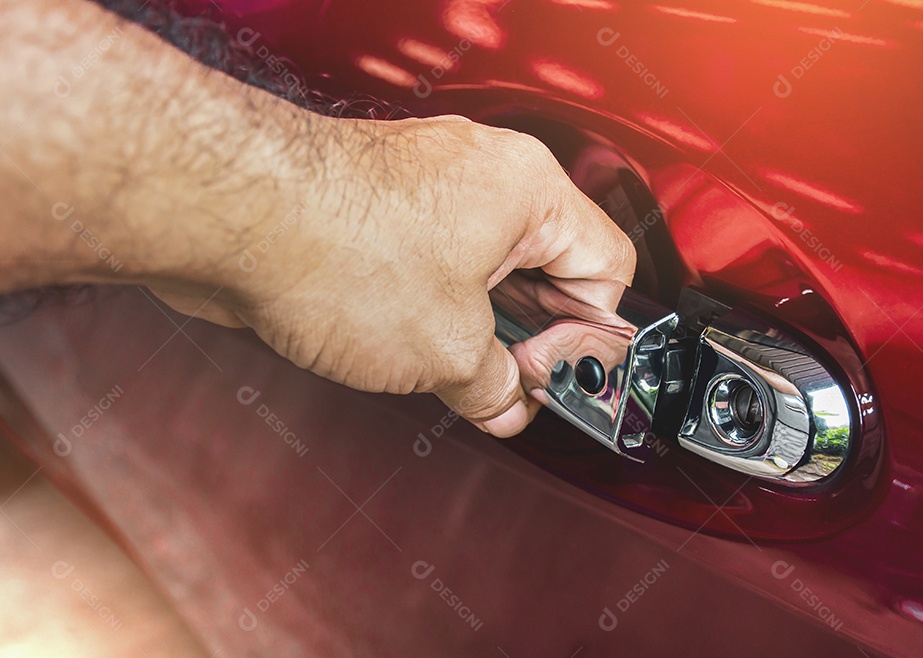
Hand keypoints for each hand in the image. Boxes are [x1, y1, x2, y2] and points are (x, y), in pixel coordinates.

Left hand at [157, 115, 635, 436]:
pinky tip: (399, 345)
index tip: (546, 379)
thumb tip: (506, 403)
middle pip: (546, 268)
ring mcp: (426, 185)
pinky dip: (427, 308)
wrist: (226, 213)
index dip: (587, 337)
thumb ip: (496, 387)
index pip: (607, 268)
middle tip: (501, 384)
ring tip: (445, 369)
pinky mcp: (376, 204)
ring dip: (474, 327)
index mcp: (530, 191)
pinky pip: (430, 262)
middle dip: (528, 336)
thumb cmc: (335, 246)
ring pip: (483, 270)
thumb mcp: (448, 348)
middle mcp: (483, 177)